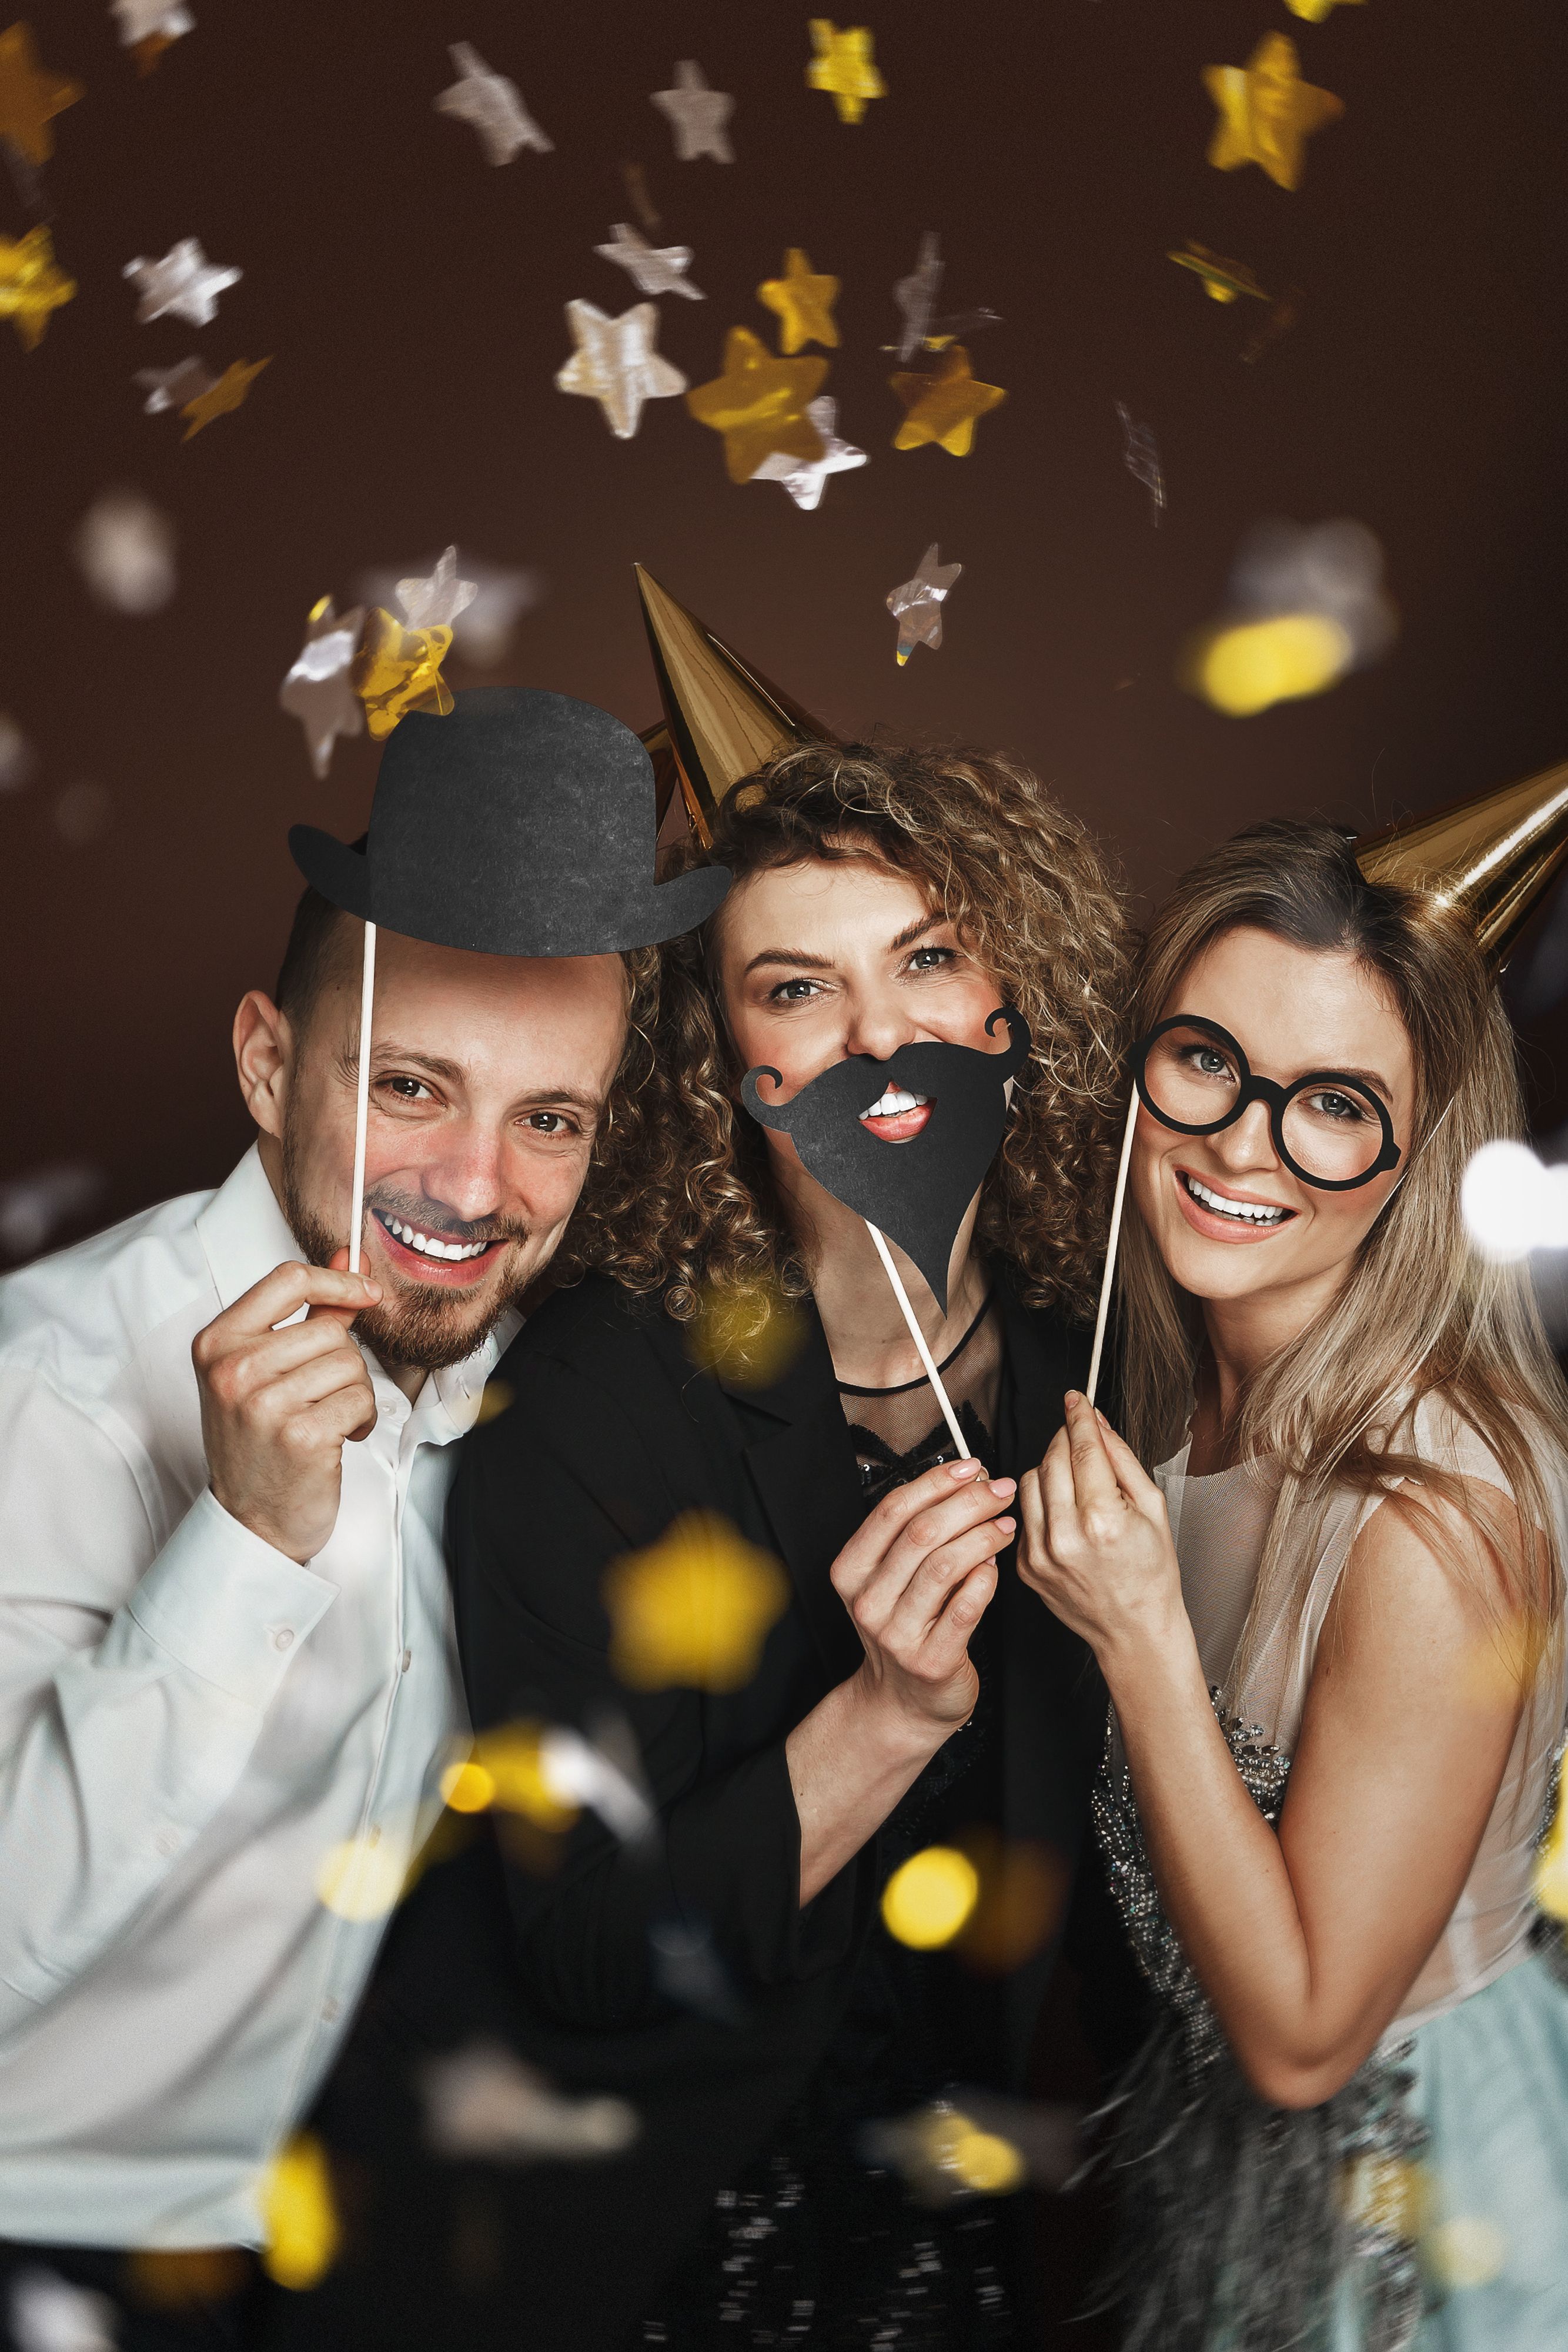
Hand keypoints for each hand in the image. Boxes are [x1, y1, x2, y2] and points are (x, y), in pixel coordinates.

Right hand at [193, 1253, 380, 1563]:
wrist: (252, 1521)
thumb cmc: (259, 1443)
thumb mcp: (265, 1371)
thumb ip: (308, 1312)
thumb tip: (346, 1259)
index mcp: (216, 1343)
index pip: (286, 1279)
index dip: (337, 1280)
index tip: (365, 1292)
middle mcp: (233, 1370)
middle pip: (329, 1328)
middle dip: (343, 1362)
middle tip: (321, 1396)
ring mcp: (264, 1403)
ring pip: (350, 1363)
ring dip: (353, 1393)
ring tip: (325, 1419)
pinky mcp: (300, 1435)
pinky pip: (362, 1400)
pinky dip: (361, 1420)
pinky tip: (336, 1439)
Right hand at [830, 1457, 1015, 1744]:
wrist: (903, 1703)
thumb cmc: (905, 1628)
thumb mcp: (890, 1580)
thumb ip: (912, 1536)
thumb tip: (962, 1481)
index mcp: (851, 1571)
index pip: (892, 1511)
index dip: (936, 1482)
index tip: (971, 1467)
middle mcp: (868, 1601)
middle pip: (921, 1532)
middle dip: (968, 1502)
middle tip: (1000, 1491)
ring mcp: (897, 1634)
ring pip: (944, 1565)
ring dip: (982, 1536)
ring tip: (1006, 1525)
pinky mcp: (932, 1660)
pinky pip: (965, 1607)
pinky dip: (986, 1579)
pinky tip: (996, 1567)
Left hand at [1016, 1393, 1183, 1663]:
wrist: (1135, 1630)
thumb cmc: (1151, 1574)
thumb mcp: (1152, 1509)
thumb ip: (1122, 1460)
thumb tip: (1098, 1423)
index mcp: (1103, 1520)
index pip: (1083, 1449)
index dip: (1079, 1416)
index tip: (1075, 1398)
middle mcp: (1065, 1536)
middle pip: (1052, 1458)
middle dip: (1065, 1438)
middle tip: (1080, 1438)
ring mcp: (1040, 1553)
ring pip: (1030, 1480)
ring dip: (1050, 1468)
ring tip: (1076, 1482)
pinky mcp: (1025, 1565)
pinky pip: (1024, 1511)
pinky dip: (1040, 1501)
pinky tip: (1064, 1512)